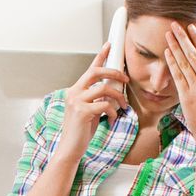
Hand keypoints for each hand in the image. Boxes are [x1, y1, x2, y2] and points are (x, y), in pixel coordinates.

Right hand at [56, 42, 127, 159]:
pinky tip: (112, 120)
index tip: (109, 45)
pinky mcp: (82, 112)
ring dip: (118, 97)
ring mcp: (76, 102)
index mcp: (74, 91)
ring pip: (104, 89)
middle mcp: (73, 93)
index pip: (89, 70)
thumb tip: (113, 92)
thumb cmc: (80, 132)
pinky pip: (105, 105)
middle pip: (96, 73)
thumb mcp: (89, 111)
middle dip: (114, 73)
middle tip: (126, 80)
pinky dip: (113, 112)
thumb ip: (96, 99)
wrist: (69, 149)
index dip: (100, 56)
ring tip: (123, 106)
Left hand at [164, 22, 195, 143]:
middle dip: (184, 38)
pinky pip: (178, 76)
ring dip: (175, 47)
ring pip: (185, 63)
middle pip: (195, 54)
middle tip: (176, 25)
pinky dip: (172, 63)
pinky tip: (167, 53)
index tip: (191, 27)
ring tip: (168, 35)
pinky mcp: (188, 97)